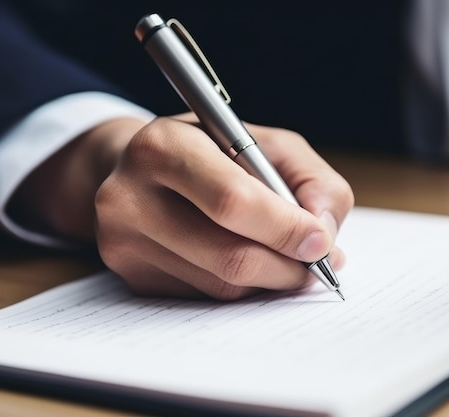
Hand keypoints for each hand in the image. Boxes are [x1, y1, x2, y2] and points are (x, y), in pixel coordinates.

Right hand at [11, 114, 353, 299]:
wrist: (142, 169)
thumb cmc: (211, 152)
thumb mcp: (265, 143)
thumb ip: (310, 179)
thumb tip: (324, 235)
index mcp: (164, 147)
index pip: (232, 201)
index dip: (286, 227)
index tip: (322, 241)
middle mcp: (130, 196)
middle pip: (230, 255)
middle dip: (287, 266)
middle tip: (316, 262)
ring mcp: (124, 243)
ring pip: (222, 285)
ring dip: (268, 279)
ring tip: (283, 257)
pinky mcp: (132, 276)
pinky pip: (205, 298)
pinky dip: (240, 286)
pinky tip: (245, 261)